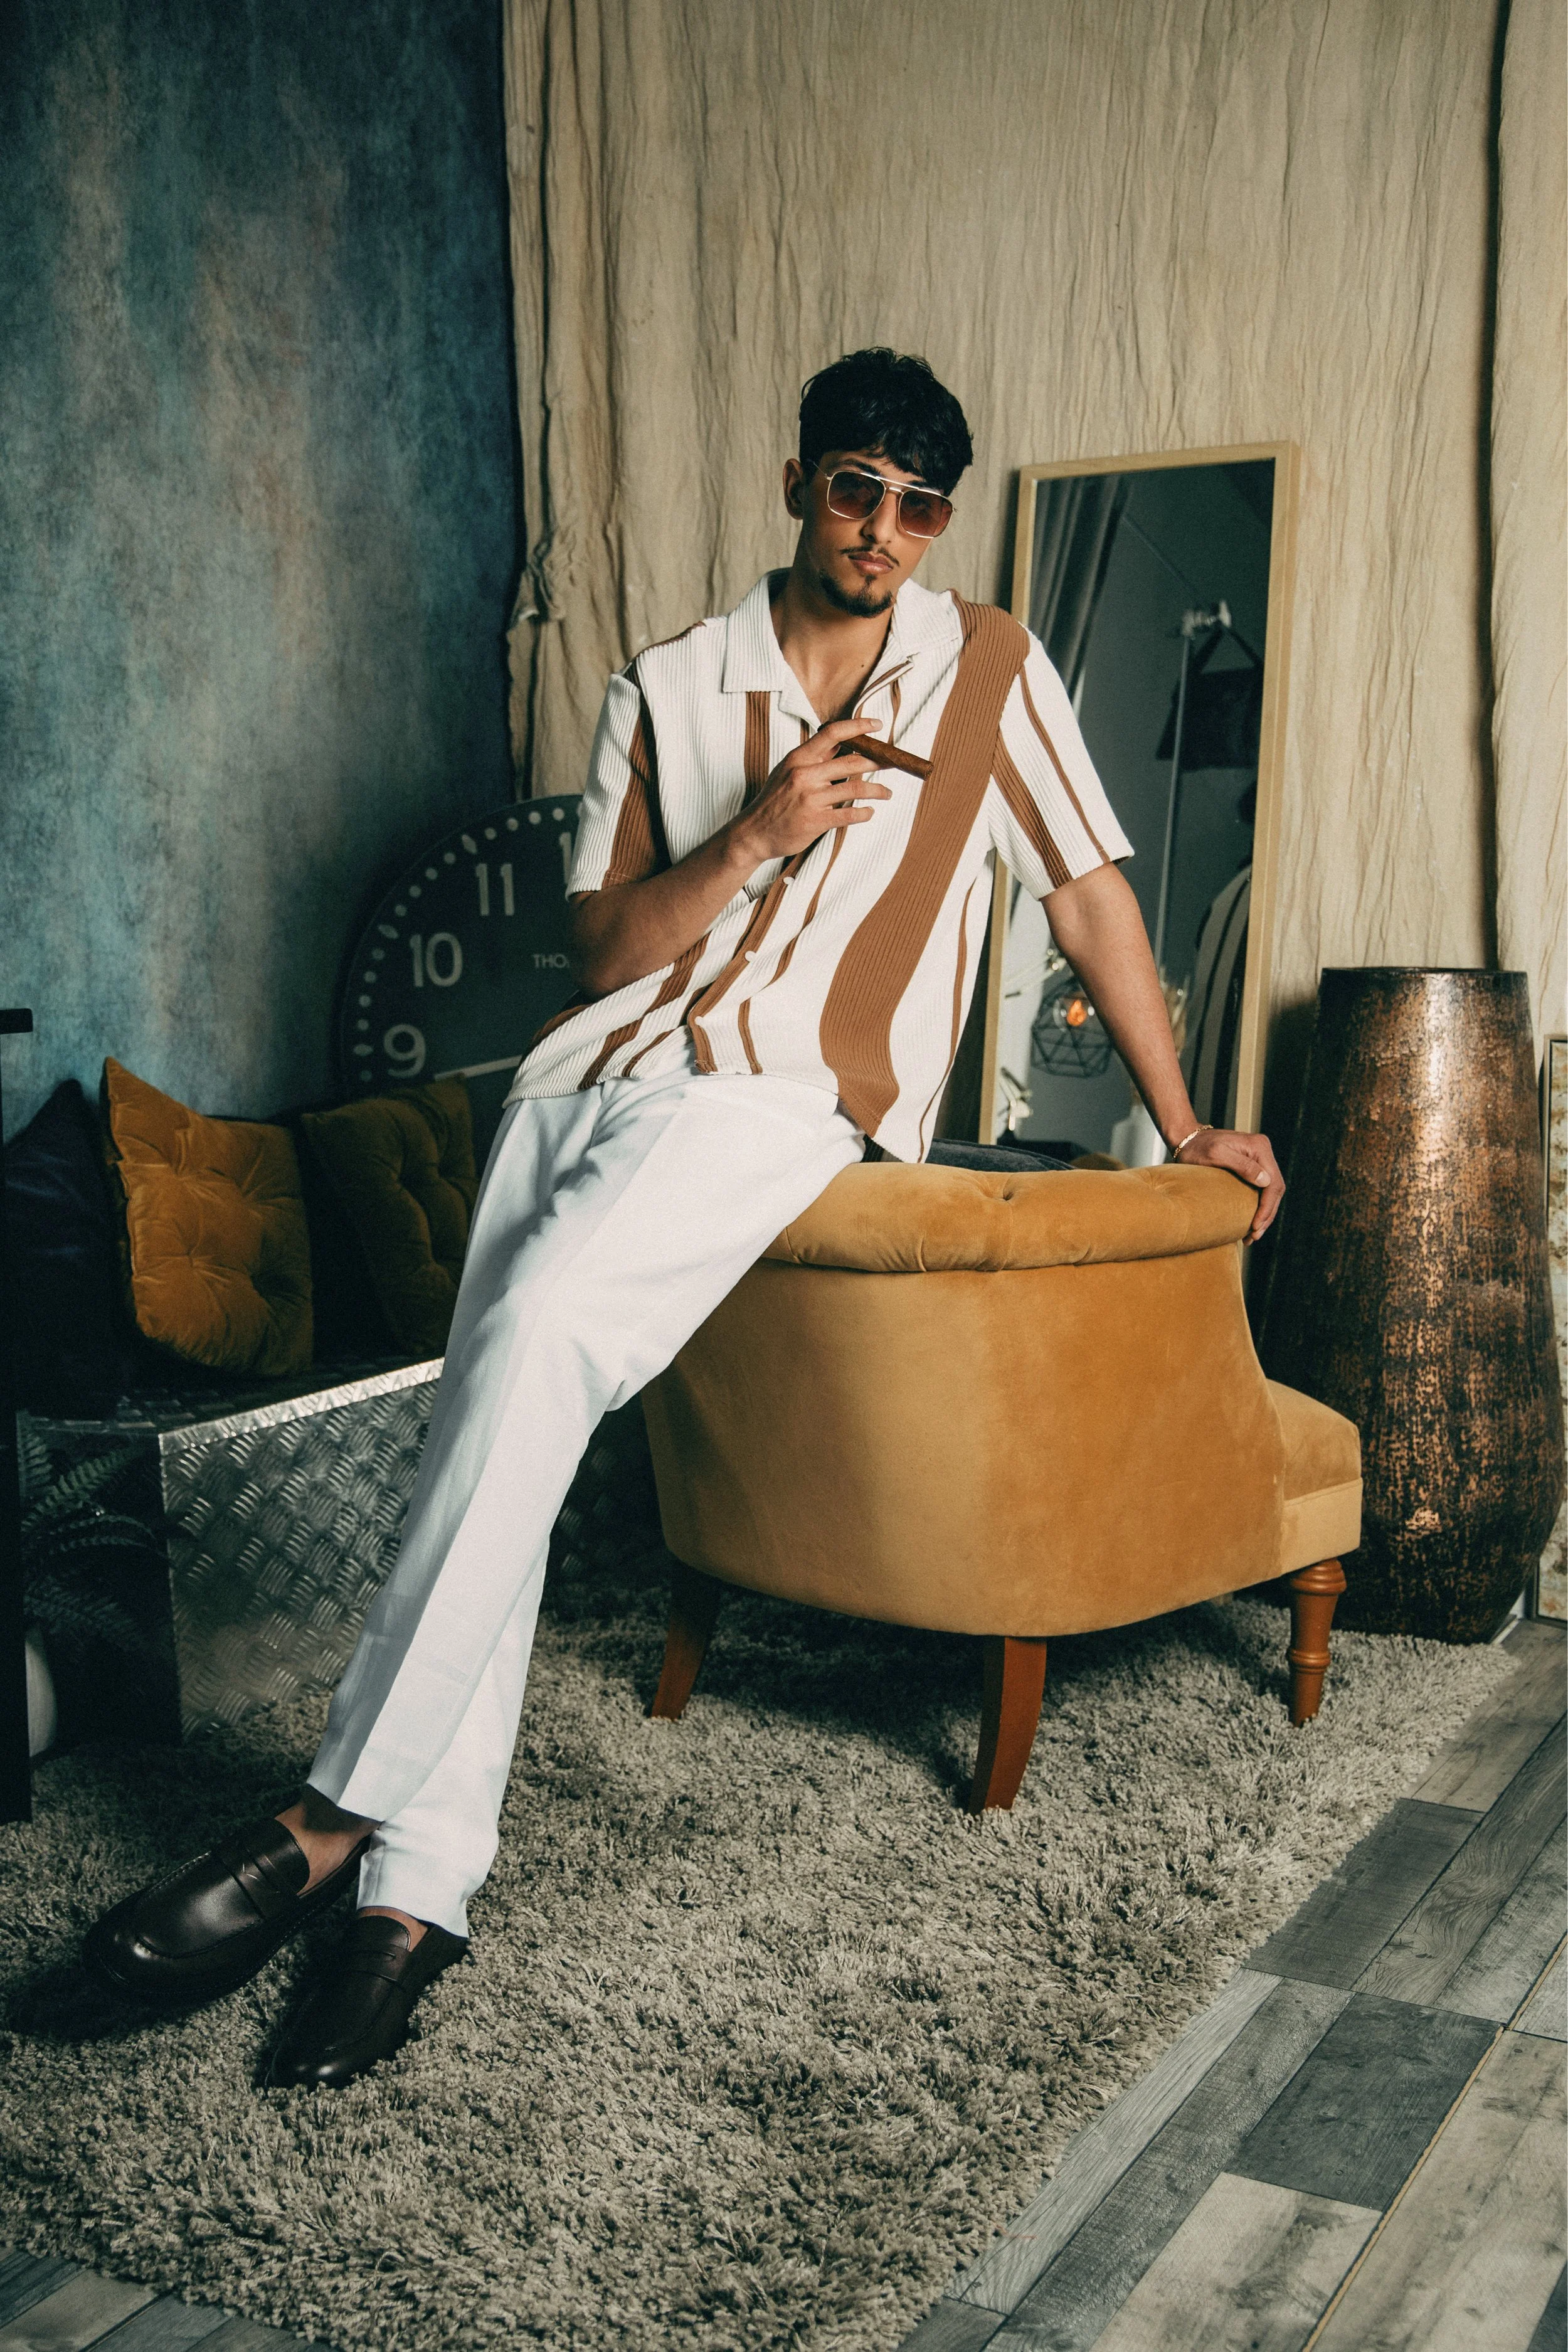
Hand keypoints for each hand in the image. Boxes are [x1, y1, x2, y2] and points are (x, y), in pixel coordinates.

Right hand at [730, 719, 892, 863]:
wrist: (754, 833)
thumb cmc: (773, 802)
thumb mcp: (787, 772)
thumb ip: (813, 759)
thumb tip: (842, 744)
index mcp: (798, 758)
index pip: (832, 733)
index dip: (858, 726)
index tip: (876, 725)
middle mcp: (805, 775)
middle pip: (852, 761)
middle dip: (878, 761)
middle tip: (892, 763)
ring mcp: (811, 798)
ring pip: (856, 788)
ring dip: (878, 790)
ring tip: (887, 792)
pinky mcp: (816, 821)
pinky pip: (849, 814)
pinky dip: (864, 813)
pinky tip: (870, 812)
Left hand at [1173, 1125, 1283, 1241]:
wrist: (1186, 1139)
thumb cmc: (1197, 1147)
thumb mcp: (1216, 1155)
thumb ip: (1242, 1165)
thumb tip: (1265, 1181)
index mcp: (1259, 1147)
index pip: (1273, 1183)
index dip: (1266, 1208)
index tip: (1255, 1226)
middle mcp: (1263, 1152)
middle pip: (1275, 1189)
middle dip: (1267, 1215)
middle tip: (1254, 1236)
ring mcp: (1258, 1159)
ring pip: (1270, 1191)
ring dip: (1264, 1214)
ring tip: (1252, 1235)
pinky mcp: (1251, 1167)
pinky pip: (1261, 1189)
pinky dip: (1257, 1207)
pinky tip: (1250, 1222)